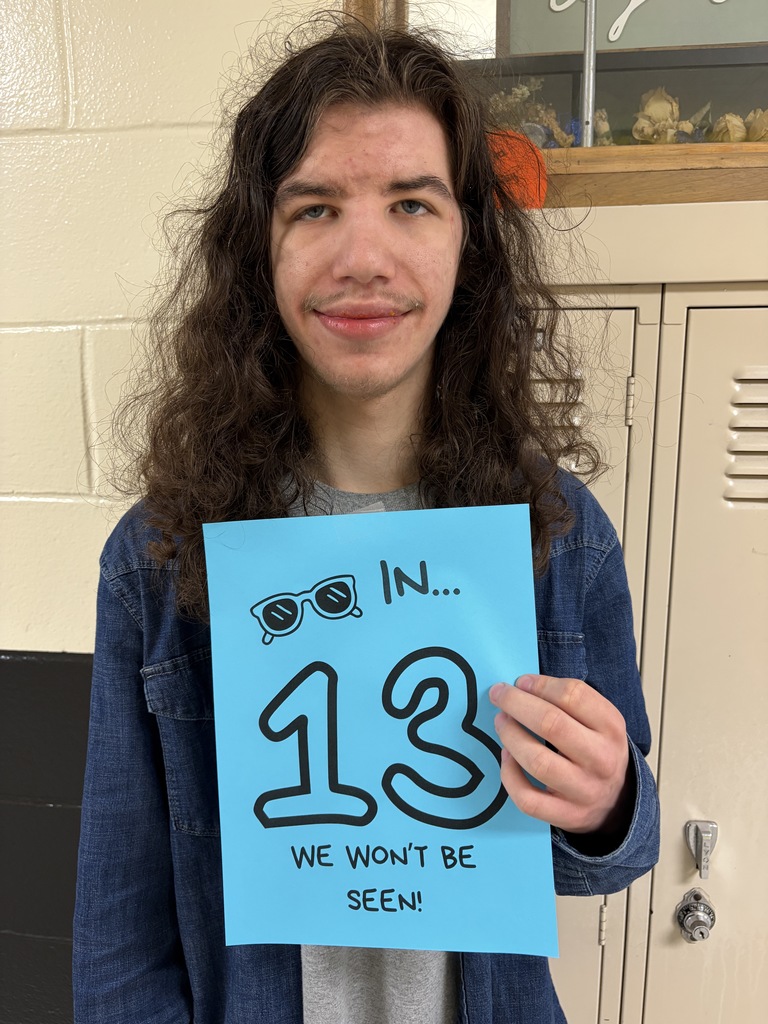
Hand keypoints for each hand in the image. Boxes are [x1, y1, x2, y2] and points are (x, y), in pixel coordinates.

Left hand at [489, 674, 630, 835]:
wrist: (618, 801)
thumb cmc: (597, 749)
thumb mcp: (599, 720)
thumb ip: (569, 702)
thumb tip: (521, 686)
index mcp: (611, 727)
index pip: (573, 695)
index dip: (540, 685)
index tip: (521, 681)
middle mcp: (601, 759)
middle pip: (552, 724)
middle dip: (516, 704)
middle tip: (499, 695)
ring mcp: (584, 791)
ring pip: (538, 762)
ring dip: (510, 736)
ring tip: (501, 722)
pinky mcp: (567, 816)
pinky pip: (528, 799)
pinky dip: (509, 776)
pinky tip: (506, 757)